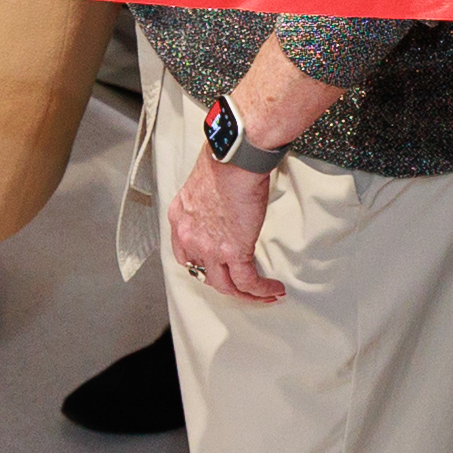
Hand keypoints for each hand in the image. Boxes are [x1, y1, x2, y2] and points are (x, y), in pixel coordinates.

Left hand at [167, 143, 283, 307]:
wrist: (235, 158)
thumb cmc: (223, 159)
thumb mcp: (202, 180)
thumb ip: (206, 197)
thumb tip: (221, 200)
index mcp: (179, 217)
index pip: (184, 254)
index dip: (201, 266)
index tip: (215, 268)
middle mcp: (189, 236)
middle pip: (204, 275)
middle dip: (224, 283)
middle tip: (241, 286)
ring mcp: (209, 247)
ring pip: (226, 285)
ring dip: (246, 294)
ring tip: (262, 294)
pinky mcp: (233, 251)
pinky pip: (248, 281)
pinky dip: (262, 290)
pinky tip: (273, 289)